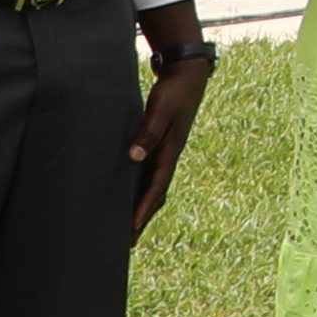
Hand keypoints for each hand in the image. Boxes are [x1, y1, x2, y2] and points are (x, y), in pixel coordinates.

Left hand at [122, 31, 213, 238]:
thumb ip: (148, 133)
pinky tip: (129, 195)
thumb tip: (135, 158)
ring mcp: (166, 152)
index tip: (130, 230)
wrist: (188, 74)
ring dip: (142, 207)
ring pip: (154, 187)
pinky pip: (150, 175)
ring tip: (128, 227)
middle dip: (143, 218)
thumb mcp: (161, 109)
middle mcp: (169, 156)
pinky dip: (141, 190)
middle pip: (156, 195)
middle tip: (128, 242)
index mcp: (170, 152)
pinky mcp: (160, 146)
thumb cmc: (173, 91)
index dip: (142, 210)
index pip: (156, 189)